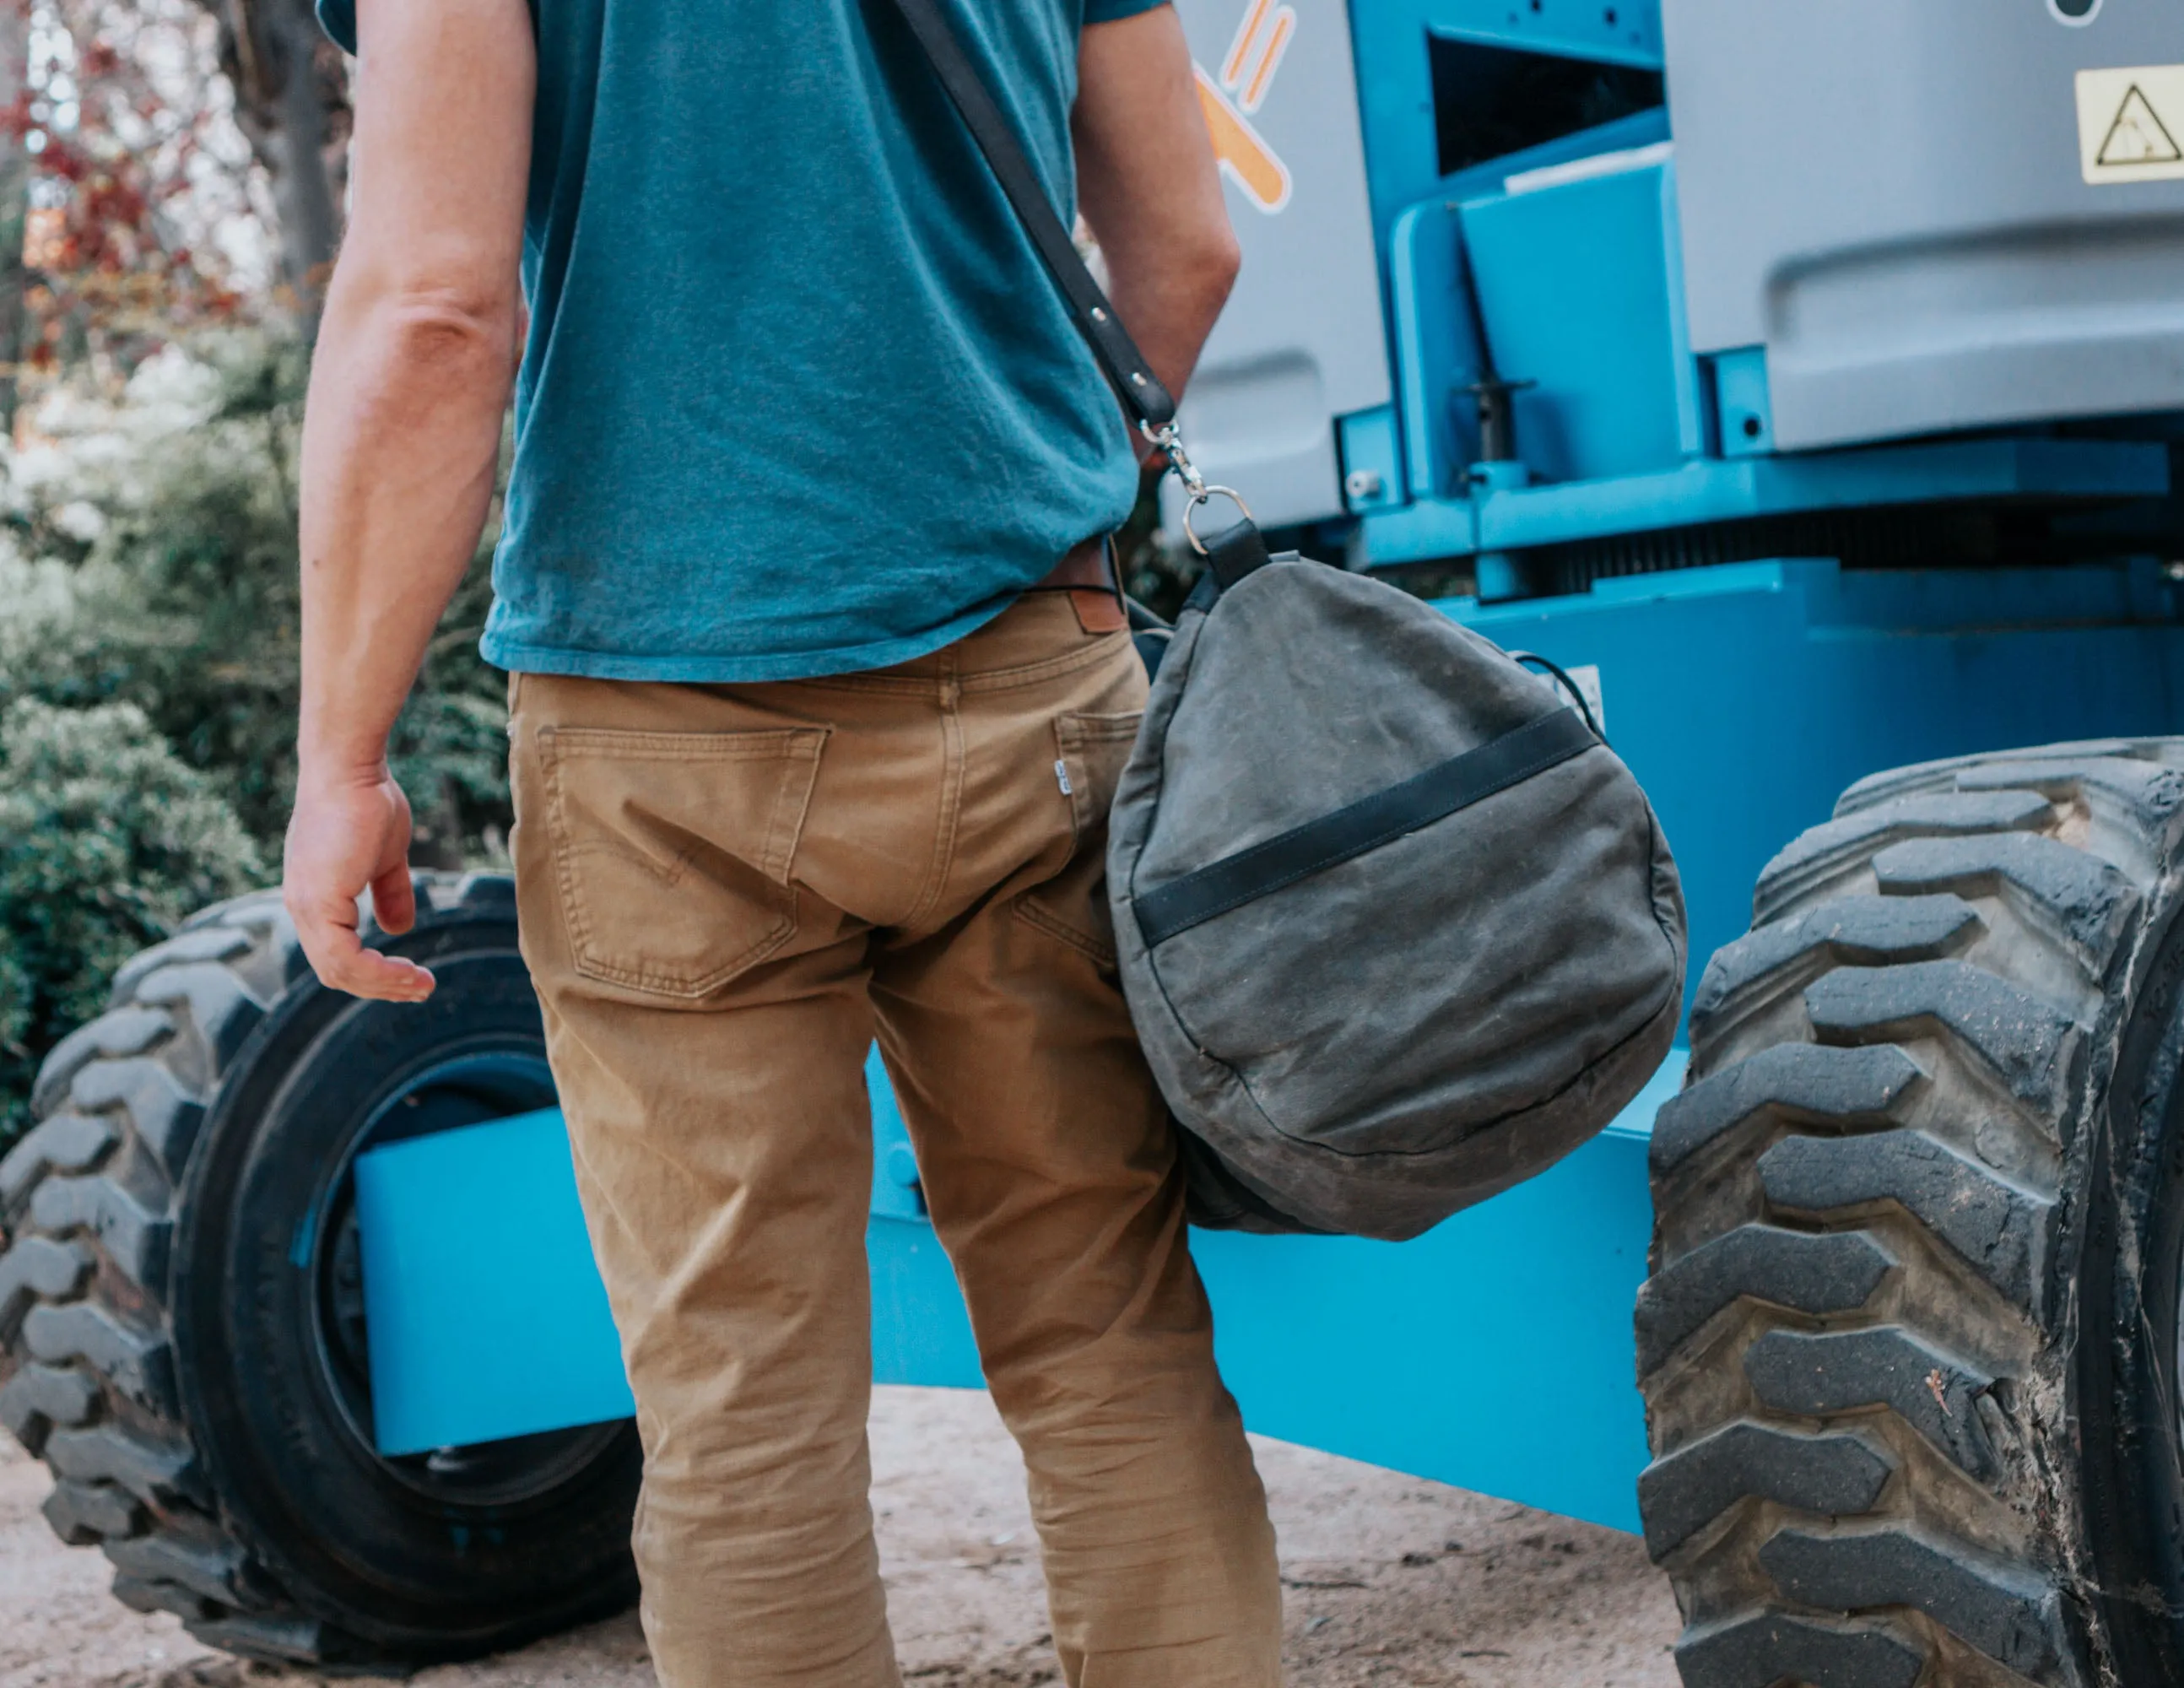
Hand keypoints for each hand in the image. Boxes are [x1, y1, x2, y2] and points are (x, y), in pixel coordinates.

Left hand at [283, 768, 436, 1000]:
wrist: (350, 771)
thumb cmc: (367, 802)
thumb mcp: (384, 858)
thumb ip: (389, 893)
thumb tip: (400, 928)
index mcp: (313, 898)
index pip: (336, 954)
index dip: (374, 972)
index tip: (413, 974)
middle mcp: (301, 907)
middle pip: (336, 971)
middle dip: (382, 986)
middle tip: (422, 989)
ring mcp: (305, 906)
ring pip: (340, 971)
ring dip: (385, 984)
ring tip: (423, 983)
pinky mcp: (318, 902)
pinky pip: (346, 958)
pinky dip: (379, 971)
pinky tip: (408, 969)